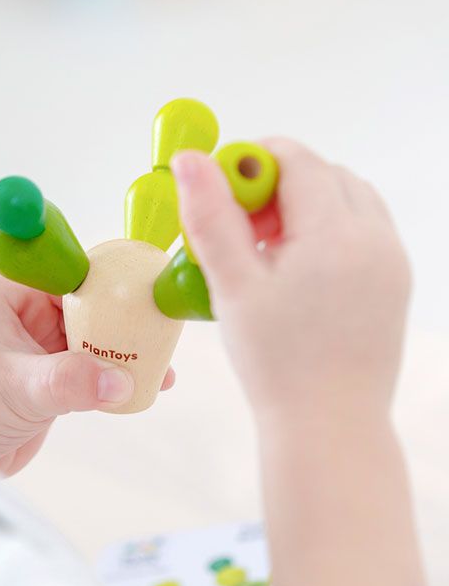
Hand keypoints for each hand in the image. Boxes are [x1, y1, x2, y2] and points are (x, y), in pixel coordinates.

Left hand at [0, 272, 173, 475]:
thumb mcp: (15, 386)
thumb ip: (67, 381)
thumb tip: (121, 381)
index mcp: (10, 293)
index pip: (70, 275)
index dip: (109, 284)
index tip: (147, 295)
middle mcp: (25, 313)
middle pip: (88, 308)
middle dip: (123, 324)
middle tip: (162, 336)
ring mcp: (37, 347)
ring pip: (92, 341)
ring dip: (122, 354)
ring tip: (161, 368)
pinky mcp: (47, 379)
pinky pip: (88, 371)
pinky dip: (111, 379)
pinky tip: (139, 389)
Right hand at [171, 139, 410, 427]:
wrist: (329, 426)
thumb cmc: (277, 363)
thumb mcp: (233, 286)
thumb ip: (211, 217)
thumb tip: (191, 160)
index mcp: (336, 234)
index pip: (296, 159)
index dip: (252, 163)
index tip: (220, 192)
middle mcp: (375, 238)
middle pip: (324, 174)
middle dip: (277, 186)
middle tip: (240, 230)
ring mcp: (392, 260)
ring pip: (347, 197)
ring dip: (305, 205)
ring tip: (268, 251)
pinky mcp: (395, 281)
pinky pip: (363, 229)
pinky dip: (328, 229)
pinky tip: (297, 269)